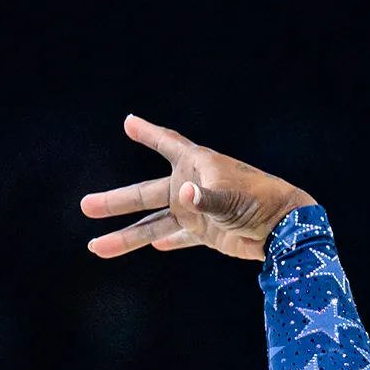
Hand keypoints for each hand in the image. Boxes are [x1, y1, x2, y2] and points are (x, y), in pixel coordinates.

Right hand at [80, 115, 315, 260]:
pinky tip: (152, 246)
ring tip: (96, 246)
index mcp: (196, 165)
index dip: (149, 133)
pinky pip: (179, 237)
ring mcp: (196, 211)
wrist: (284, 229)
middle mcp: (191, 186)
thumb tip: (184, 196)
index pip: (167, 143)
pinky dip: (167, 242)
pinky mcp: (206, 232)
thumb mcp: (230, 198)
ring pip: (153, 224)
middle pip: (145, 193)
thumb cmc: (259, 202)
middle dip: (115, 201)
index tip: (129, 122)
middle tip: (84, 206)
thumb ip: (206, 198)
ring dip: (127, 235)